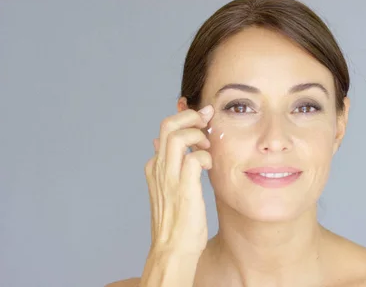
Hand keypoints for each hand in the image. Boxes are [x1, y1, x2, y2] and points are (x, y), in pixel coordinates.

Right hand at [144, 105, 213, 254]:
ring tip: (208, 146)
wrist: (173, 248)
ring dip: (198, 134)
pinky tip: (210, 166)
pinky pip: (194, 158)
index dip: (185, 118)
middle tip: (207, 120)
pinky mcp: (184, 188)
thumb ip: (166, 165)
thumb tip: (158, 142)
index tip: (203, 119)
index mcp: (155, 166)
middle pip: (168, 125)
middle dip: (191, 116)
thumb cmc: (176, 221)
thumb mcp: (167, 188)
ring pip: (178, 136)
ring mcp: (170, 177)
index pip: (166, 129)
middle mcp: (159, 168)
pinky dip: (205, 156)